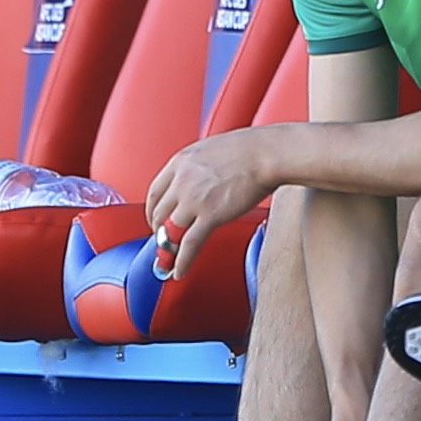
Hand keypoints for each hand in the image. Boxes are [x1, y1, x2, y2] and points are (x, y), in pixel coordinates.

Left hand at [145, 128, 275, 278]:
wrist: (268, 153)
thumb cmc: (251, 149)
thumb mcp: (211, 149)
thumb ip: (198, 166)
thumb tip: (200, 179)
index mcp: (180, 163)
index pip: (154, 192)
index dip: (152, 210)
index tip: (156, 220)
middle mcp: (182, 181)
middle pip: (158, 213)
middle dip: (159, 231)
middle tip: (164, 241)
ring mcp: (194, 199)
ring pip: (169, 231)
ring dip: (167, 250)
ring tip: (168, 262)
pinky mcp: (210, 216)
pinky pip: (189, 244)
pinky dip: (182, 261)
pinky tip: (180, 271)